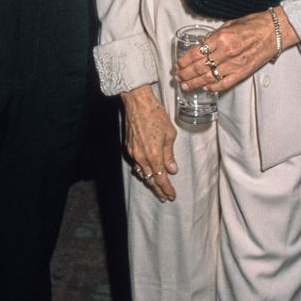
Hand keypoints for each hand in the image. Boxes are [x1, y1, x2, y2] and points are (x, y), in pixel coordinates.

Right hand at [120, 84, 177, 201]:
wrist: (138, 102)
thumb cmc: (155, 114)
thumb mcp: (169, 134)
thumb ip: (169, 154)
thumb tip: (172, 169)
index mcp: (154, 155)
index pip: (161, 178)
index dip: (166, 188)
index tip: (171, 195)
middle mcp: (142, 157)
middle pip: (150, 179)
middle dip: (158, 189)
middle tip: (164, 197)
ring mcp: (133, 153)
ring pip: (141, 173)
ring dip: (149, 181)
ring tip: (156, 187)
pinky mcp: (128, 147)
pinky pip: (136, 164)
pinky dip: (142, 170)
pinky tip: (145, 172)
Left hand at [175, 6, 297, 93]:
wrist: (275, 31)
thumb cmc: (254, 24)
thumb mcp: (230, 24)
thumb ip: (215, 36)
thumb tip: (202, 45)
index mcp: (222, 37)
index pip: (196, 52)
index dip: (184, 60)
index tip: (178, 64)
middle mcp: (227, 52)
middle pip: (200, 67)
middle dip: (186, 74)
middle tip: (178, 77)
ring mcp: (235, 64)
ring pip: (209, 78)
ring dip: (195, 83)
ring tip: (186, 85)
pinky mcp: (243, 72)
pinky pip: (224, 83)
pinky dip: (213, 87)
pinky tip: (205, 88)